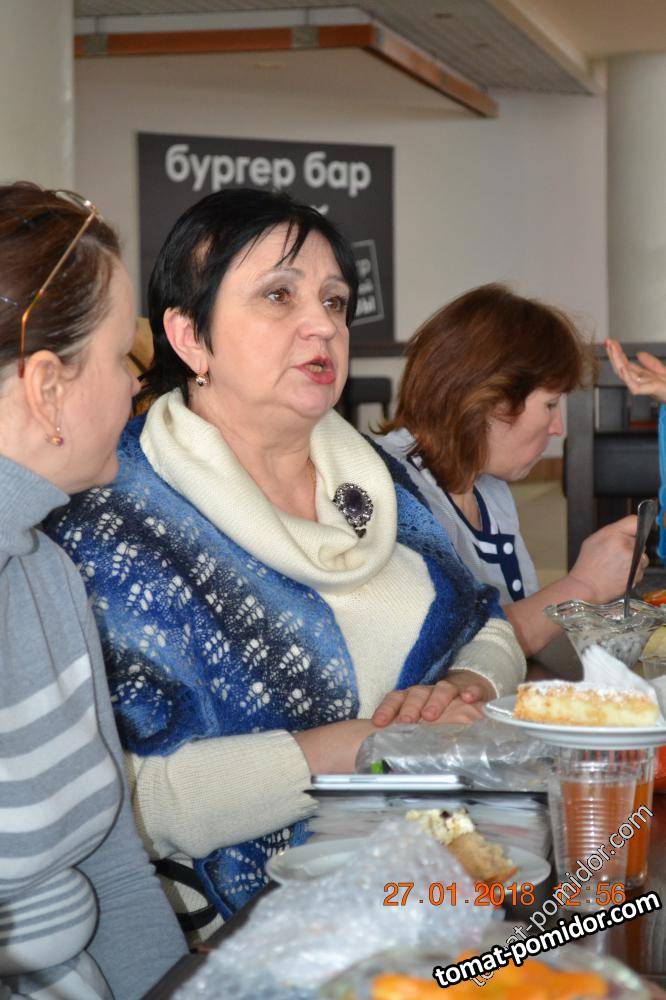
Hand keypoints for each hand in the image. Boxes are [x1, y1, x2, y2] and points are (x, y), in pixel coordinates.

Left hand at [372, 671, 494, 726]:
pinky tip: (467, 699)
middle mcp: (429, 692)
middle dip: (410, 707)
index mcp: (412, 698)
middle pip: (417, 694)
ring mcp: (450, 691)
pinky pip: (472, 689)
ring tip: (430, 715)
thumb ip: (407, 735)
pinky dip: (470, 692)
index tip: (378, 723)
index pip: (396, 699)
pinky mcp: (472, 691)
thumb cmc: (438, 714)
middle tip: (405, 721)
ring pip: (442, 690)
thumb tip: (389, 754)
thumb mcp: (421, 724)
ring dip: (435, 701)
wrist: (465, 693)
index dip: (387, 710)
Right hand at [568, 515, 648, 603]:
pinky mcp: (637, 574)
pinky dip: (633, 572)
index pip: (634, 522)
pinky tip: (620, 574)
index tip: (631, 533)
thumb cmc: (587, 564)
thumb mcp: (593, 540)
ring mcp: (633, 561)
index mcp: (614, 534)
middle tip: (616, 555)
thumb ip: (612, 532)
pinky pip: (640, 570)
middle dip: (631, 547)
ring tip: (617, 566)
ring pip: (642, 557)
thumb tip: (626, 530)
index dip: (633, 528)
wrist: (586, 587)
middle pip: (639, 541)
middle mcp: (626, 546)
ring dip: (634, 560)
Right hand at [606, 339, 665, 402]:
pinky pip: (634, 386)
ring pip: (625, 374)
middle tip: (607, 342)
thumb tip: (638, 354)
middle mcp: (639, 380)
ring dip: (617, 362)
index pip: (625, 363)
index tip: (611, 342)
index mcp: (642, 376)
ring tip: (611, 350)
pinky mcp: (649, 391)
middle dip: (613, 354)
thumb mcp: (662, 370)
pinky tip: (622, 368)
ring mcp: (643, 386)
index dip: (617, 353)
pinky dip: (627, 378)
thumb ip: (651, 363)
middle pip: (621, 367)